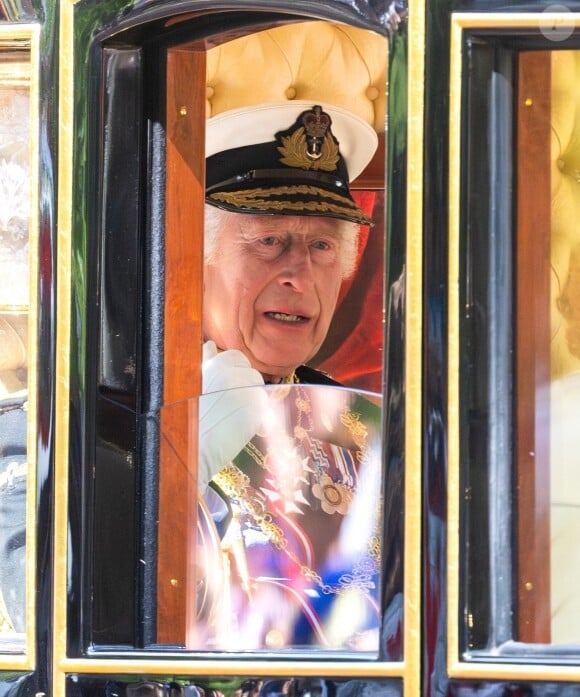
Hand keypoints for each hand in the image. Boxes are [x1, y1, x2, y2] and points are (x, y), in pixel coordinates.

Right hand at [198, 341, 265, 489]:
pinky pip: (264, 407)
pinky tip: (240, 426)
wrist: (195, 449)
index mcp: (215, 362)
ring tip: (231, 417)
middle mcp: (231, 371)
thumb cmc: (190, 419)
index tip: (225, 387)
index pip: (236, 357)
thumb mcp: (192, 383)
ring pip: (258, 388)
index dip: (233, 372)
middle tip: (229, 405)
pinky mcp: (256, 406)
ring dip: (251, 401)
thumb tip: (210, 345)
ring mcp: (245, 388)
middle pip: (249, 372)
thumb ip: (205, 362)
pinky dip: (257, 417)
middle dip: (244, 386)